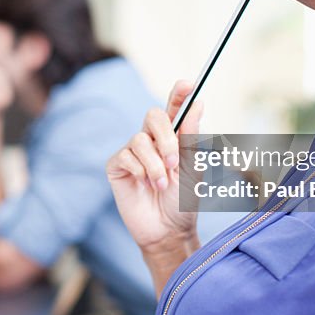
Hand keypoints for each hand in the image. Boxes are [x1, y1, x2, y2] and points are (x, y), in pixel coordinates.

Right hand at [106, 81, 203, 253]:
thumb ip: (192, 136)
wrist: (168, 230)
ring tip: (161, 184)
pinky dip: (140, 171)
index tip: (188, 84)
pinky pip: (126, 156)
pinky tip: (145, 185)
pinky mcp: (117, 166)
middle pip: (153, 116)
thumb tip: (197, 103)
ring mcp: (133, 153)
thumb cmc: (183, 201)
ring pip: (140, 139)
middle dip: (165, 136)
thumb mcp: (193, 168)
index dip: (178, 94)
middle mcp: (151, 141)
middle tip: (175, 160)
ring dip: (155, 164)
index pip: (174, 109)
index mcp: (174, 138)